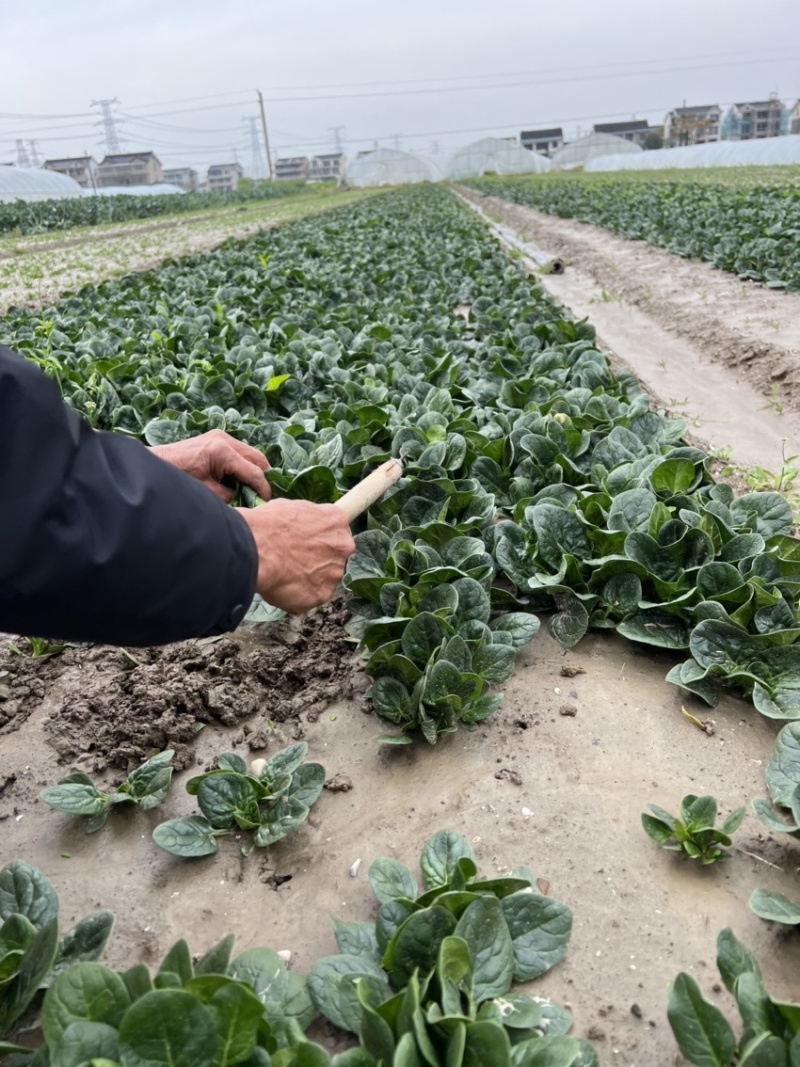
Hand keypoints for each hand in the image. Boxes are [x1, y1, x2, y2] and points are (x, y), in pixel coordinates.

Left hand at [151, 429, 269, 502]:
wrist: (156, 464)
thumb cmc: (179, 479)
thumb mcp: (208, 493)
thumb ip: (232, 495)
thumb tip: (246, 497)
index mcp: (223, 452)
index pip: (255, 472)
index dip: (263, 489)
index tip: (266, 502)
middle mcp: (225, 439)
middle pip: (258, 458)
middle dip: (262, 477)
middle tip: (261, 494)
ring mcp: (221, 435)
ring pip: (250, 453)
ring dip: (253, 470)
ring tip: (249, 487)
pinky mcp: (216, 437)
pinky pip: (239, 451)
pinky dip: (243, 464)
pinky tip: (237, 477)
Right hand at [236, 499, 354, 613]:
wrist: (256, 549)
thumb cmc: (269, 525)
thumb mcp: (292, 507)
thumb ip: (308, 519)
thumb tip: (304, 526)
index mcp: (337, 520)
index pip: (337, 530)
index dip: (322, 536)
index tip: (312, 541)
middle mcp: (343, 546)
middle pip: (335, 556)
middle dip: (318, 559)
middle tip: (295, 559)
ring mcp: (334, 572)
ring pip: (324, 577)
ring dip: (309, 578)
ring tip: (284, 573)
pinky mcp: (322, 594)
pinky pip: (312, 596)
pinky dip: (299, 594)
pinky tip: (282, 586)